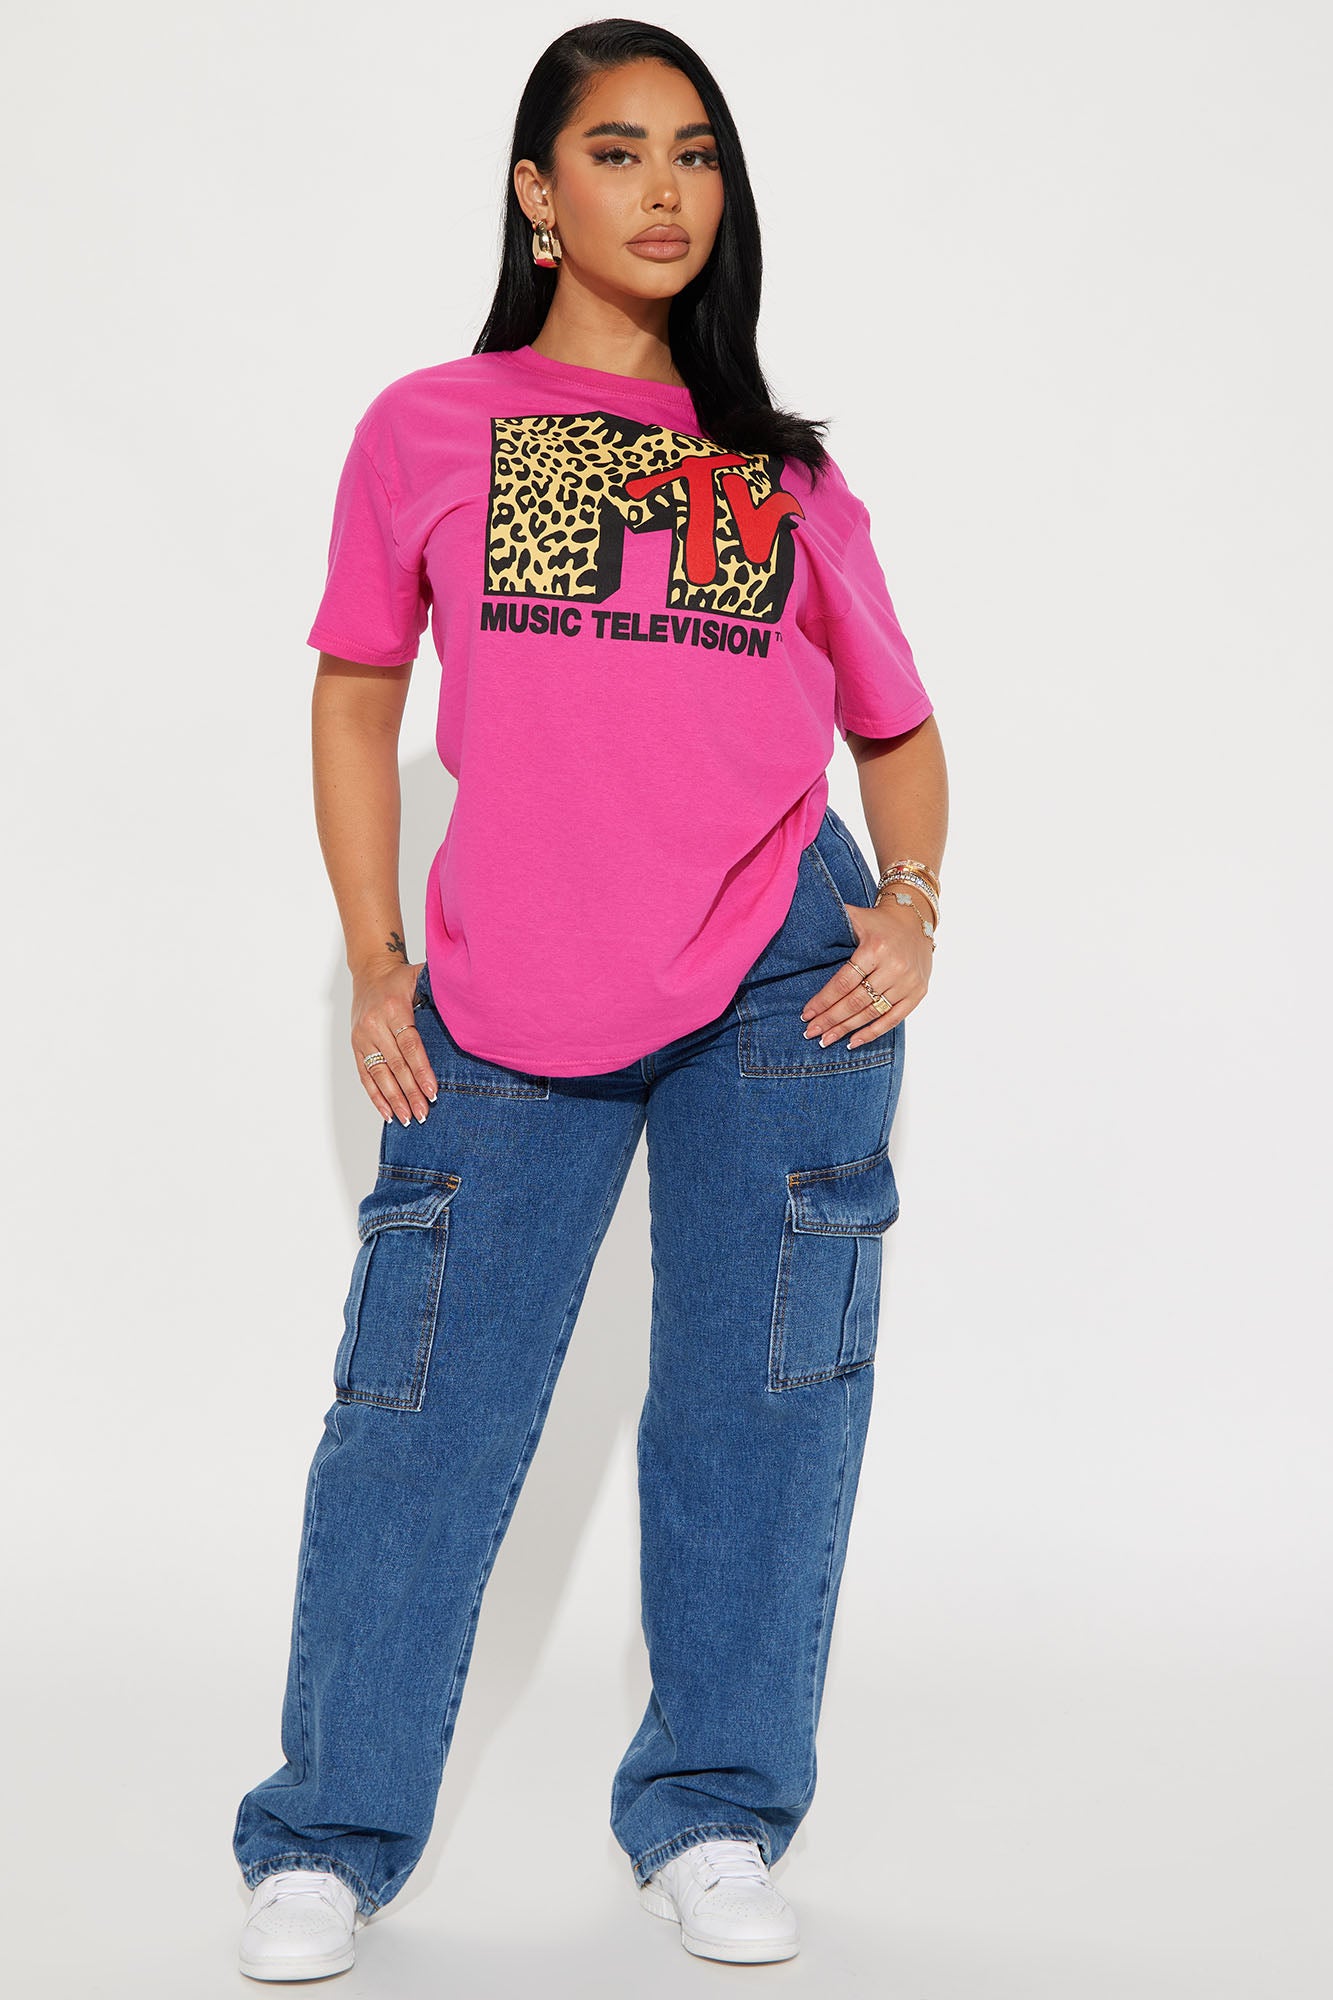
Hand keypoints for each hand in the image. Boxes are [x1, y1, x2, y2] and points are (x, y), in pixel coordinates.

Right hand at [352, 959, 438, 1123]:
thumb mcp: (420, 977)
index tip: (432, 1091)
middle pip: (395, 1065)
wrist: (370, 971)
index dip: (421, 1070)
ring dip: (393, 1099)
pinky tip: (386, 1112)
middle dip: (410, 1092)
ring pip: (379, 1074)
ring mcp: (362, 1036)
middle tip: (423, 1113)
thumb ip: (439, 991)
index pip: (410, 1046)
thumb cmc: (401, 978)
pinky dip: (375, 1096)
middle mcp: (375, 1024)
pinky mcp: (355, 1045)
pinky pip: (365, 1074)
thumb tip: (468, 1006)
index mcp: (394, 1008)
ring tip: (407, 1118)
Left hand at [799, 899, 932, 1049]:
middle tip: (811, 1032)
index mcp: (875, 948)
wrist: (916, 921)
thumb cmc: (880, 922)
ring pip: (872, 1012)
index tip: (806, 1014)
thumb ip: (832, 922)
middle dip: (831, 1019)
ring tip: (827, 1039)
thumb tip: (798, 927)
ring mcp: (907, 982)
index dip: (824, 1001)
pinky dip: (873, 1032)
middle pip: (856, 1000)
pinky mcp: (918, 993)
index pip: (844, 982)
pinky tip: (854, 1042)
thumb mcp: (856, 916)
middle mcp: (894, 967)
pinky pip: (894, 1018)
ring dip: (847, 1028)